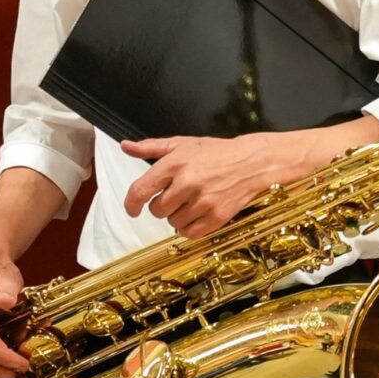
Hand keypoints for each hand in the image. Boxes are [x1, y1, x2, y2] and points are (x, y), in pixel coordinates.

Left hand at [120, 135, 288, 237]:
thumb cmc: (217, 152)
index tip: (132, 209)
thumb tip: (126, 147)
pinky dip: (189, 227)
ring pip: (172, 222)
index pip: (140, 191)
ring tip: (191, 201)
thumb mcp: (183, 144)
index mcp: (175, 164)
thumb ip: (151, 147)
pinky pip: (189, 233)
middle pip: (156, 210)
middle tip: (176, 196)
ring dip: (177, 216)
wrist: (252, 162)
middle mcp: (187, 183)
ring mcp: (203, 201)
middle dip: (161, 205)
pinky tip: (197, 214)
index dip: (130, 204)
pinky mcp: (217, 216)